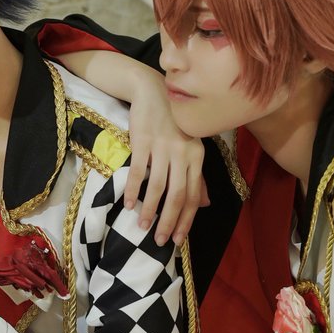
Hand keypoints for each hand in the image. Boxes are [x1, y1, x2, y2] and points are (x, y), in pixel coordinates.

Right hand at [126, 83, 209, 244]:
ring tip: (142, 227)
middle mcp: (183, 153)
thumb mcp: (190, 147)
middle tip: (159, 241)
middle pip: (178, 196)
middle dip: (169, 222)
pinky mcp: (143, 141)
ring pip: (158, 187)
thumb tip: (205, 204)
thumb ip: (197, 176)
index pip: (194, 196)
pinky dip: (133, 190)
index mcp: (197, 157)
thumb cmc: (173, 122)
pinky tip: (128, 204)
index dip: (186, 221)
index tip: (177, 240)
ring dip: (149, 210)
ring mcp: (163, 147)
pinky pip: (138, 172)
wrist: (152, 91)